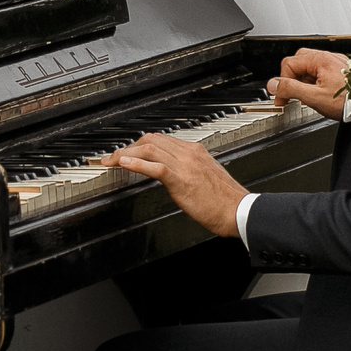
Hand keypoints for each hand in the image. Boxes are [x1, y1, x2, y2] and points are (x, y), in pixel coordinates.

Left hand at [104, 132, 245, 236]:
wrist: (239, 211)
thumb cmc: (225, 200)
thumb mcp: (205, 177)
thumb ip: (189, 171)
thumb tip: (173, 173)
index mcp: (195, 151)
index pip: (161, 140)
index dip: (140, 144)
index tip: (128, 152)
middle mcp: (189, 153)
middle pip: (151, 140)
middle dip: (128, 147)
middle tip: (113, 157)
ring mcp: (185, 165)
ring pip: (149, 149)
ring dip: (126, 154)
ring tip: (112, 160)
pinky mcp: (182, 180)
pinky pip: (155, 167)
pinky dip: (136, 164)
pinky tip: (124, 165)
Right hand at [269, 49, 349, 120]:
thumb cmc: (347, 101)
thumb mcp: (313, 97)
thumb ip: (290, 89)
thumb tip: (274, 84)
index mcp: (319, 60)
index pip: (289, 64)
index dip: (281, 82)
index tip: (281, 97)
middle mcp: (328, 57)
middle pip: (298, 61)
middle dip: (292, 78)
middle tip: (292, 93)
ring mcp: (335, 62)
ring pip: (310, 65)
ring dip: (303, 80)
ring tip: (308, 95)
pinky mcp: (341, 69)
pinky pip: (321, 70)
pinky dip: (315, 80)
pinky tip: (319, 93)